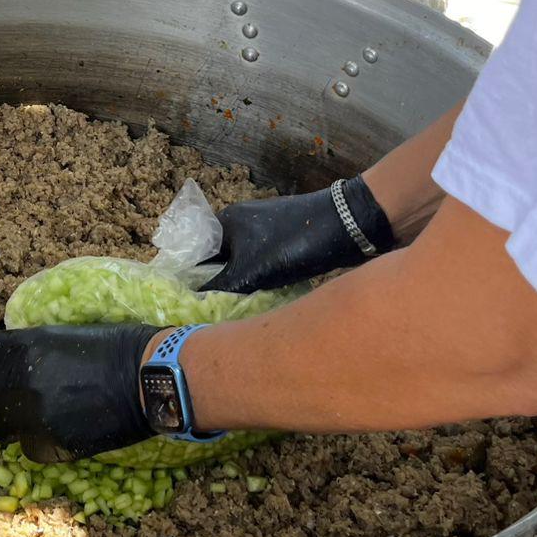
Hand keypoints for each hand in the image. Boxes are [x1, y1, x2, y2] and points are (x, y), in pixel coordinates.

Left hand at [0, 324, 161, 462]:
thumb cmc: (115, 348)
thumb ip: (32, 350)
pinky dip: (37, 441)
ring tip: (32, 418)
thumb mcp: (63, 336)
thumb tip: (15, 364)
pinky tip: (57, 431)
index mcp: (20, 347)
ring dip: (8, 421)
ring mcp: (28, 417)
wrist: (146, 380)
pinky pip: (26, 447)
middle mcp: (15, 382)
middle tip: (11, 396)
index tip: (0, 368)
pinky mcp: (45, 446)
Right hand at [203, 177, 393, 293]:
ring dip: (242, 286)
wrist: (347, 225)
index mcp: (225, 221)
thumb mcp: (250, 271)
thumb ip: (219, 287)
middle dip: (218, 286)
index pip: (196, 253)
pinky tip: (263, 301)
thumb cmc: (293, 244)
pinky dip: (261, 282)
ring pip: (243, 265)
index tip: (190, 305)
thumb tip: (194, 304)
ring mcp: (266, 231)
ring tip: (236, 312)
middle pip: (220, 261)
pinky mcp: (286, 240)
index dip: (191, 279)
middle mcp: (242, 222)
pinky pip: (263, 265)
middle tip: (213, 314)